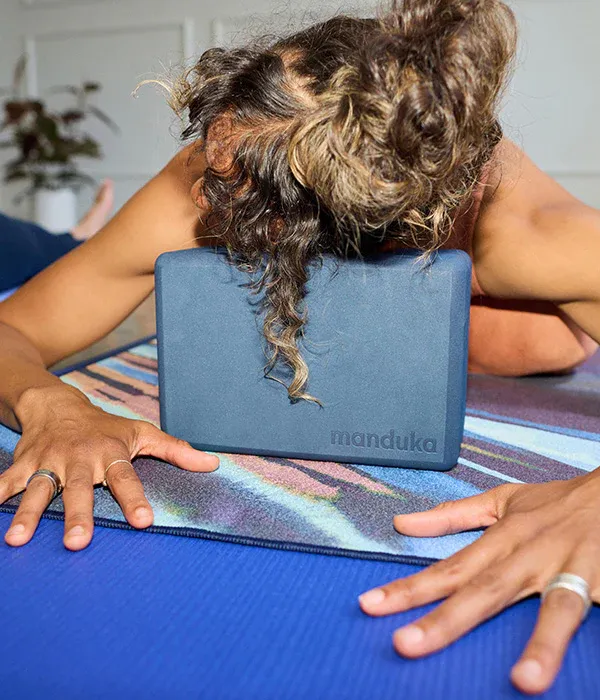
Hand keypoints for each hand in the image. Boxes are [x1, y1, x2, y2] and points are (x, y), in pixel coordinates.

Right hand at [1, 385, 217, 549]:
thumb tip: (213, 465)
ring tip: (18, 540)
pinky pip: (6, 482)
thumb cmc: (105, 427)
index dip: (135, 499)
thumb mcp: (142, 434)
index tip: (143, 522)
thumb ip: (176, 452)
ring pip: (37, 489)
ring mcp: (48, 461)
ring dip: (28, 513)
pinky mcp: (23, 464)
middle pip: (78, 488)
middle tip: (78, 541)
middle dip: (77, 514)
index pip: (126, 479)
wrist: (58, 405)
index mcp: (110, 453)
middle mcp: (79, 459)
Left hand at [358, 474, 599, 694]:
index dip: (409, 588)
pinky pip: (592, 609)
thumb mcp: (500, 501)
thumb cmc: (554, 503)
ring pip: (555, 607)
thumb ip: (451, 516)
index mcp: (503, 537)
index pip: (449, 568)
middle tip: (405, 645)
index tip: (371, 606)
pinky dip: (583, 636)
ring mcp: (570, 569)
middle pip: (485, 591)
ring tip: (522, 681)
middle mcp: (530, 554)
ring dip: (541, 644)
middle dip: (445, 620)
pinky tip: (571, 668)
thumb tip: (402, 523)